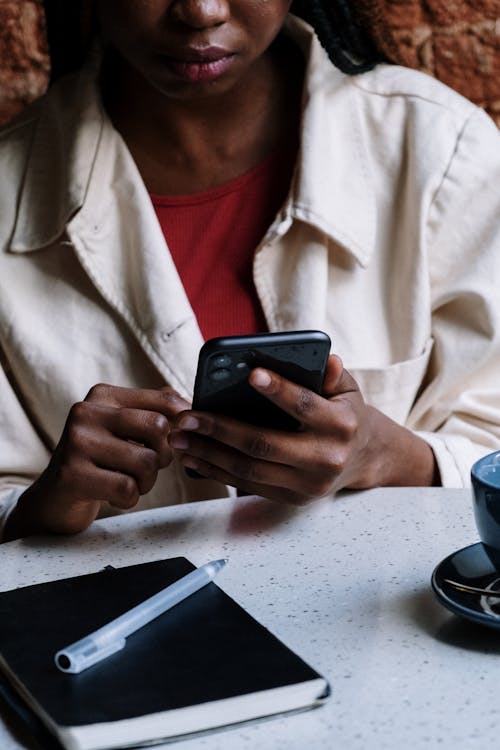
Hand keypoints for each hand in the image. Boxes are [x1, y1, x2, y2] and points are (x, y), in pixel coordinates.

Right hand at [5, 384, 189, 538]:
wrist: (56, 496)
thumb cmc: (100, 460)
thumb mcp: (123, 428)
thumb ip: (154, 410)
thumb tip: (190, 406)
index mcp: (103, 396)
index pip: (163, 400)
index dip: (183, 423)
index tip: (183, 437)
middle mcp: (87, 412)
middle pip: (158, 428)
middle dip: (163, 455)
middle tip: (148, 467)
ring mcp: (77, 442)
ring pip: (146, 462)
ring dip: (146, 482)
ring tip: (128, 482)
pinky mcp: (72, 475)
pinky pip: (127, 489)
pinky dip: (129, 499)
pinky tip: (113, 496)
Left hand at [169, 355, 437, 503]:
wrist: (366, 460)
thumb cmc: (347, 414)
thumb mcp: (348, 391)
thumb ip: (333, 375)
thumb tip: (326, 358)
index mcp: (341, 425)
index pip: (305, 406)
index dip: (279, 391)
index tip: (251, 374)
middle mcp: (325, 458)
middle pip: (264, 444)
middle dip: (221, 430)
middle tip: (188, 417)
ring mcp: (307, 484)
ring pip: (250, 470)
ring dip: (209, 454)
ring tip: (180, 438)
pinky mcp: (292, 499)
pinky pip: (248, 486)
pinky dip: (218, 472)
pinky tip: (194, 457)